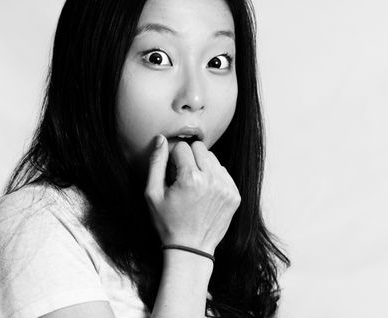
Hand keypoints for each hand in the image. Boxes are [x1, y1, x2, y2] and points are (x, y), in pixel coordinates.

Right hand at [144, 135, 240, 254]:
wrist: (191, 249)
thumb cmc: (167, 222)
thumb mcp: (152, 194)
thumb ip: (156, 163)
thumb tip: (161, 139)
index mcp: (190, 178)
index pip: (182, 147)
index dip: (172, 158)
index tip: (171, 172)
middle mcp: (212, 180)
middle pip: (200, 148)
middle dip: (189, 158)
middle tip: (182, 178)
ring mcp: (226, 188)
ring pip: (213, 159)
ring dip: (202, 167)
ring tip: (194, 186)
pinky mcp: (235, 195)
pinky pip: (223, 172)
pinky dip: (214, 178)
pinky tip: (205, 193)